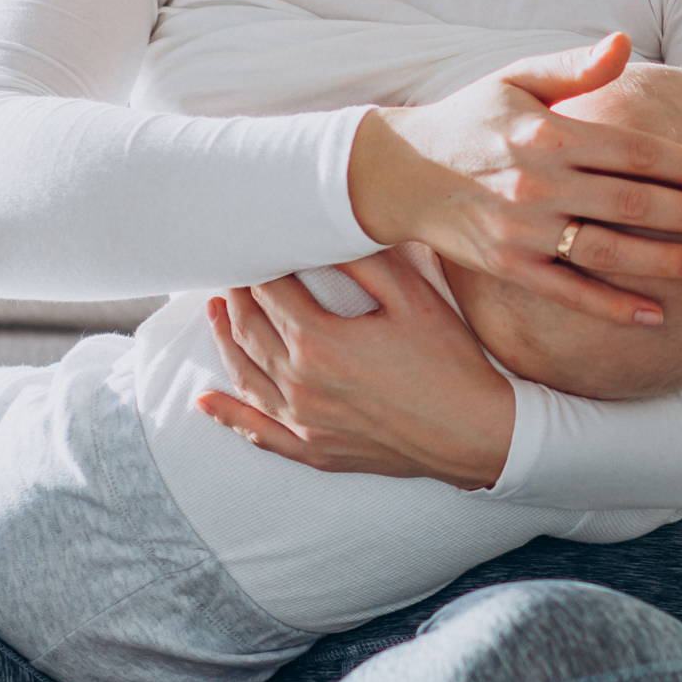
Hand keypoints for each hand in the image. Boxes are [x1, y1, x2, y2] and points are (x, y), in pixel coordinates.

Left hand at [197, 253, 514, 486]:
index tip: (256, 245)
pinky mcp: (314, 448)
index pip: (270, 292)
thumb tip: (329, 233)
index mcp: (319, 341)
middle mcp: (300, 383)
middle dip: (238, 296)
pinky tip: (206, 401)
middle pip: (251, 329)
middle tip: (233, 272)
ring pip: (245, 374)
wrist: (476, 433)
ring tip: (216, 313)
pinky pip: (259, 432)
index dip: (260, 266)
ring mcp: (303, 421)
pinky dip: (229, 415)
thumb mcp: (414, 298)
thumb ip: (365, 262)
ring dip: (225, 340)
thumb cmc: (450, 362)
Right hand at [345, 31, 681, 325]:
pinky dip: (612, 306)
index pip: (635, 151)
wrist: (397, 172)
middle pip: (632, 202)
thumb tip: (625, 42)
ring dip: (663, 261)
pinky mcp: (507, 266)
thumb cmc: (469, 120)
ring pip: (607, 251)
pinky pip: (568, 292)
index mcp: (548, 133)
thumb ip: (575, 69)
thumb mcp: (516, 81)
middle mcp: (538, 183)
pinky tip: (654, 314)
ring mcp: (522, 230)